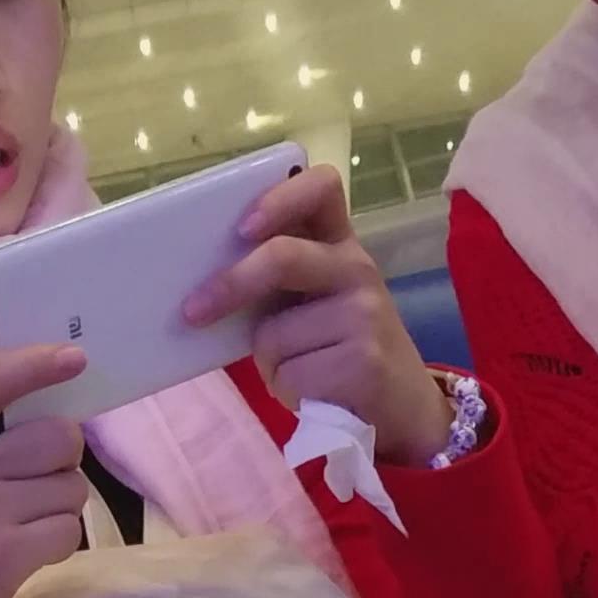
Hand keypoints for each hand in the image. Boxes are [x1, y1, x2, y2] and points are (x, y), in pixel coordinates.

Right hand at [0, 343, 88, 597]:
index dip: (34, 365)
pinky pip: (68, 531)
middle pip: (59, 437)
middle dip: (64, 464)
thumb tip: (63, 412)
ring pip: (71, 488)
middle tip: (35, 490)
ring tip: (23, 528)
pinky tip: (27, 555)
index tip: (74, 359)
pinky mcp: (3, 554)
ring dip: (61, 510)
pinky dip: (58, 545)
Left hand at [183, 162, 452, 468]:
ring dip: (269, 362)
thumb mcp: (317, 302)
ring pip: (273, 335)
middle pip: (282, 258)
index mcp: (341, 245)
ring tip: (300, 371)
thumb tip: (205, 289)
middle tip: (194, 311)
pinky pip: (288, 375)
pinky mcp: (363, 363)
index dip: (278, 199)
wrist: (403, 407)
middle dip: (231, 285)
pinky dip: (285, 390)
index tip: (242, 227)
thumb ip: (278, 281)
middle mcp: (357, 269)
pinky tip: (312, 392)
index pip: (320, 189)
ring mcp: (365, 315)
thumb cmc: (342, 351)